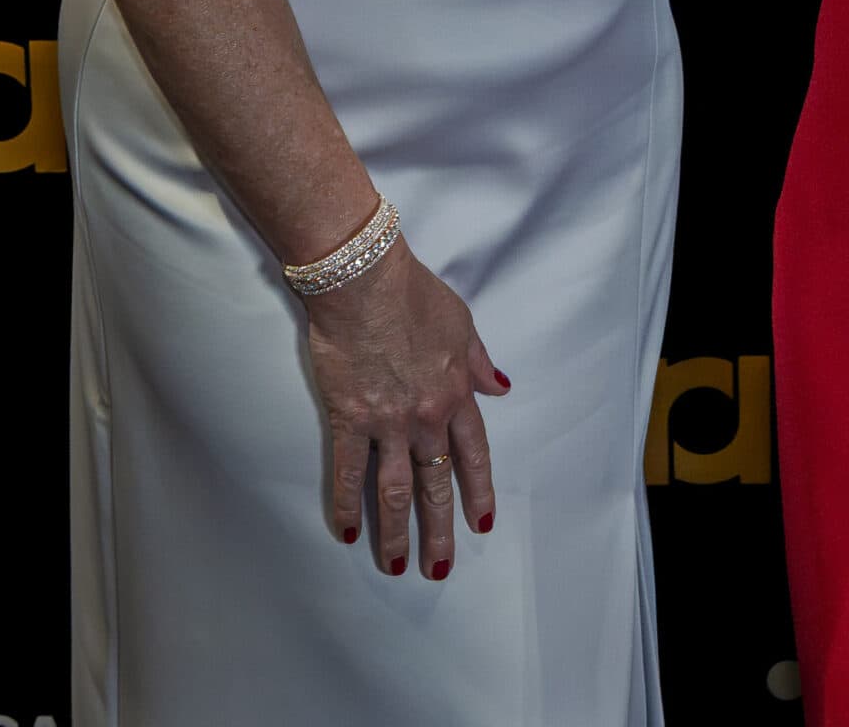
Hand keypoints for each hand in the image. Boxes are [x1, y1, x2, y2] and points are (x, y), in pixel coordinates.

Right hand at [304, 236, 509, 576]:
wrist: (366, 280)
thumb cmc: (413, 292)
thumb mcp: (461, 322)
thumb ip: (479, 361)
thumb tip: (501, 387)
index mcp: (455, 393)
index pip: (473, 454)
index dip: (478, 491)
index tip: (481, 523)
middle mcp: (426, 417)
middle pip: (436, 483)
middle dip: (439, 530)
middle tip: (439, 568)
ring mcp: (387, 422)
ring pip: (395, 491)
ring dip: (396, 533)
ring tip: (397, 566)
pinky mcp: (349, 419)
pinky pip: (349, 472)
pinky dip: (346, 505)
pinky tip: (348, 533)